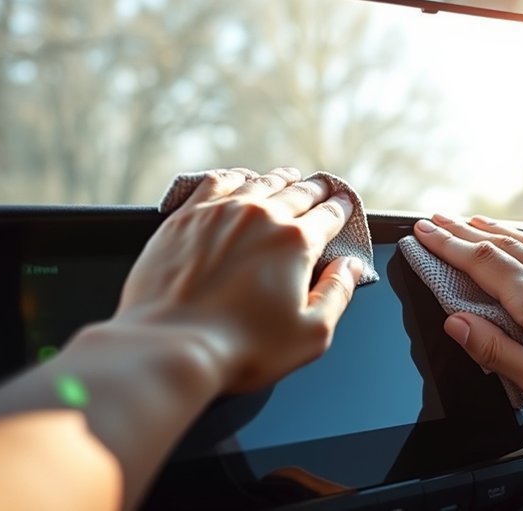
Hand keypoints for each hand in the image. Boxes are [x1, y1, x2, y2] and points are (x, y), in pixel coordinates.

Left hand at [113, 167, 362, 393]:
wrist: (171, 345)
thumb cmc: (243, 347)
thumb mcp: (311, 333)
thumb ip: (338, 293)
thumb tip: (351, 266)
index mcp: (296, 242)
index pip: (328, 216)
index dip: (340, 208)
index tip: (344, 203)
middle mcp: (261, 216)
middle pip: (297, 193)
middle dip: (315, 189)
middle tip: (323, 187)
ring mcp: (220, 212)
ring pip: (259, 182)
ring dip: (279, 179)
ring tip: (288, 176)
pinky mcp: (186, 217)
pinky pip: (216, 182)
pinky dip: (235, 176)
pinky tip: (239, 178)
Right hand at [413, 214, 522, 420]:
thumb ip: (494, 350)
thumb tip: (456, 324)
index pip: (478, 262)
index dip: (445, 245)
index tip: (422, 232)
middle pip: (496, 243)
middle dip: (459, 230)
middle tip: (433, 219)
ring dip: (489, 228)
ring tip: (466, 220)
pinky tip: (519, 235)